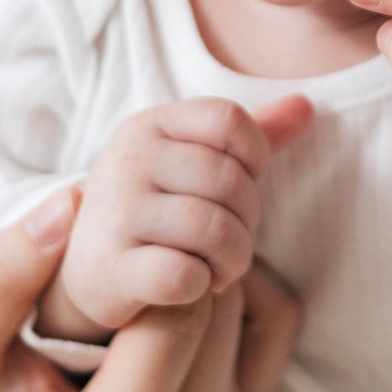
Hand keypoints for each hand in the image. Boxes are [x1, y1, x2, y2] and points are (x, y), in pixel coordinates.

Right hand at [0, 189, 303, 391]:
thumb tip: (68, 204)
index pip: (169, 320)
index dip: (144, 261)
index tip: (100, 240)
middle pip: (214, 310)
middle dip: (176, 258)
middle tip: (129, 238)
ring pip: (246, 307)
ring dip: (203, 265)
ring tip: (145, 263)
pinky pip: (278, 316)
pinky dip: (240, 282)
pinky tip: (178, 286)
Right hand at [44, 94, 311, 341]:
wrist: (83, 271)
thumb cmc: (156, 211)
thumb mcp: (194, 162)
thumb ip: (251, 136)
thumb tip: (307, 106)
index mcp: (151, 125)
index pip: (230, 119)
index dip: (254, 157)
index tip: (242, 185)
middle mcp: (128, 159)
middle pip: (229, 180)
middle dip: (248, 220)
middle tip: (233, 243)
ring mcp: (115, 212)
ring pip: (214, 230)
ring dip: (234, 259)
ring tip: (223, 270)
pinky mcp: (109, 267)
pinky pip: (184, 274)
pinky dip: (202, 286)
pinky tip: (194, 286)